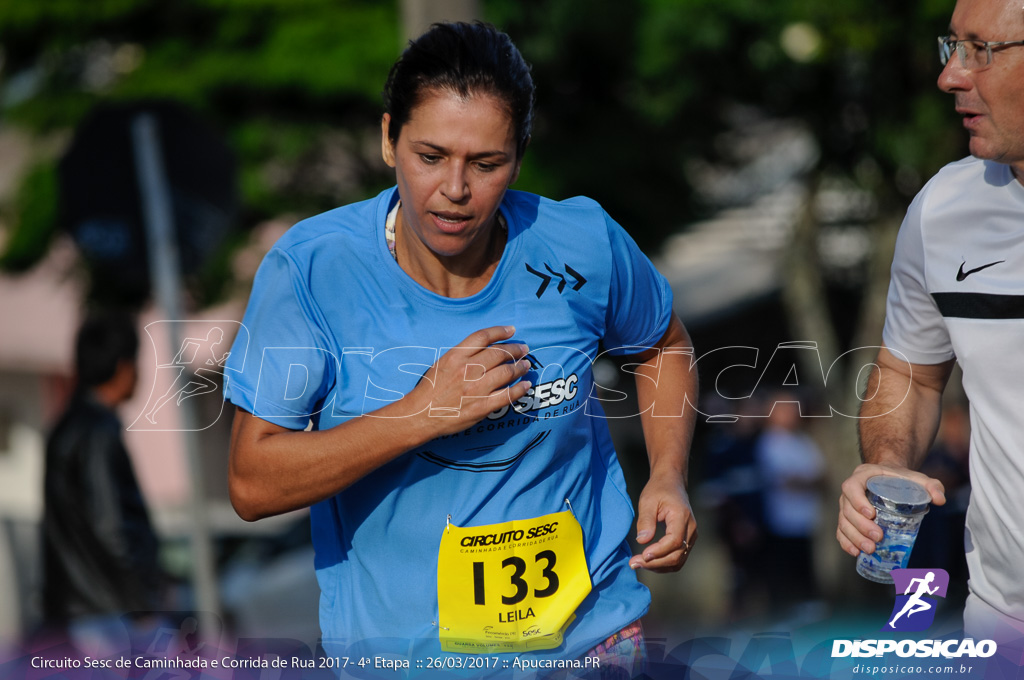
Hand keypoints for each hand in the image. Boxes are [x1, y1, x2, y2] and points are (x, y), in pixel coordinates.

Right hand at [409, 325, 531, 438]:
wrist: (420, 416)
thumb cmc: (429, 389)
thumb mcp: (442, 364)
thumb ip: (462, 355)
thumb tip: (485, 349)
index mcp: (456, 356)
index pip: (483, 336)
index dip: (500, 331)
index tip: (512, 330)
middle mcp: (467, 369)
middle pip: (499, 353)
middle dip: (515, 349)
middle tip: (523, 349)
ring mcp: (476, 388)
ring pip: (506, 372)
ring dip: (520, 367)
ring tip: (526, 365)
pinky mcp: (482, 407)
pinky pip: (507, 395)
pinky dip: (520, 389)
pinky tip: (526, 385)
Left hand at [629, 472, 696, 571]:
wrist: (672, 483)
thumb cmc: (659, 489)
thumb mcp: (648, 500)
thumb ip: (646, 520)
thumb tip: (642, 541)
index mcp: (682, 516)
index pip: (674, 541)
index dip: (658, 551)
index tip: (642, 555)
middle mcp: (691, 529)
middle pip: (677, 555)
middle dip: (655, 563)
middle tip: (633, 563)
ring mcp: (691, 536)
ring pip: (678, 561)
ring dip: (658, 566)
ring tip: (638, 563)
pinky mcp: (687, 541)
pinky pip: (678, 558)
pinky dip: (663, 564)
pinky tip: (648, 561)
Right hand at [836, 463, 945, 556]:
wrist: (888, 480)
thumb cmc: (901, 479)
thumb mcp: (916, 478)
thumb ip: (931, 485)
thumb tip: (940, 500)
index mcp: (862, 476)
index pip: (851, 487)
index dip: (857, 501)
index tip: (872, 514)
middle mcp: (849, 492)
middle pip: (847, 509)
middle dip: (860, 526)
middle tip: (878, 537)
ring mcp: (846, 506)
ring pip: (843, 522)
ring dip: (854, 537)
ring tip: (870, 549)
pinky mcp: (847, 519)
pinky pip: (841, 531)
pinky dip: (846, 542)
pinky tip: (855, 553)